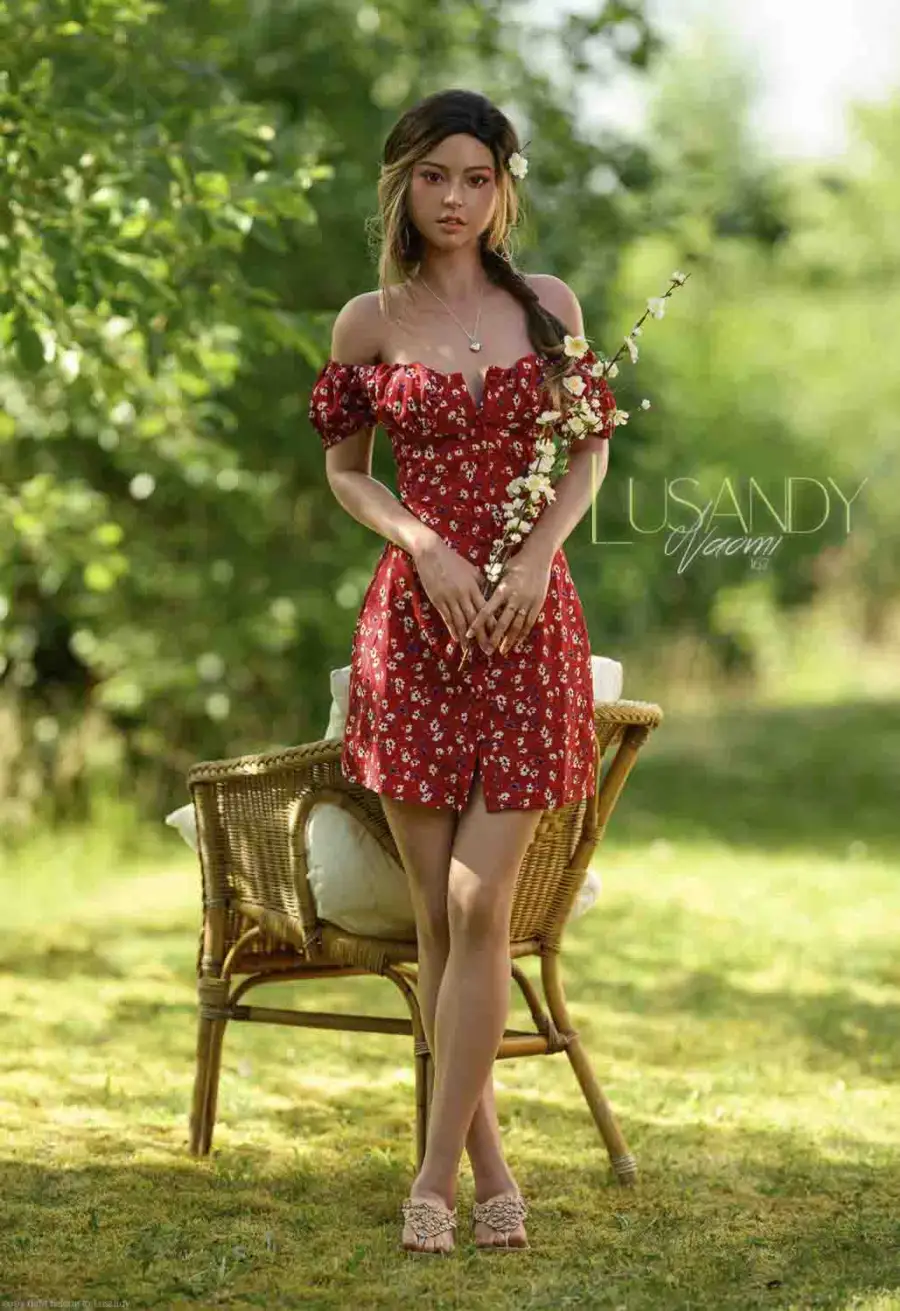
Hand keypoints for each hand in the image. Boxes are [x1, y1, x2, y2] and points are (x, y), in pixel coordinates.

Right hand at [412, 535, 492, 653]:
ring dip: (467, 638)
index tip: (499, 636)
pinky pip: (447, 618)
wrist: (431, 552)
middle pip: (475, 620)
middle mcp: (463, 594)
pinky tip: (457, 639)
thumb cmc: (453, 560)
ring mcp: (450, 598)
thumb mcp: (471, 569)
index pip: (486, 610)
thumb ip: (481, 583)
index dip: (492, 625)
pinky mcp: (438, 600)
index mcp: (474, 586)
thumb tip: (490, 595)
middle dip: (483, 637)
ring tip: (471, 650)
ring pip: (461, 622)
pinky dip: (453, 630)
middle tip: (488, 651)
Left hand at [465, 551, 552, 654]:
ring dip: (509, 640)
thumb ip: (491, 587)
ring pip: (517, 626)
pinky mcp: (538, 604)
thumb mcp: (501, 572)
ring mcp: (528, 602)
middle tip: (487, 651)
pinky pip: (529, 622)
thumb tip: (479, 599)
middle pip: (503, 623)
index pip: (487, 610)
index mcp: (503, 589)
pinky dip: (523, 634)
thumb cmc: (516, 563)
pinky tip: (517, 642)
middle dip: (494, 638)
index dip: (477, 623)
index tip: (469, 635)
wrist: (539, 556)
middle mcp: (515, 598)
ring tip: (503, 651)